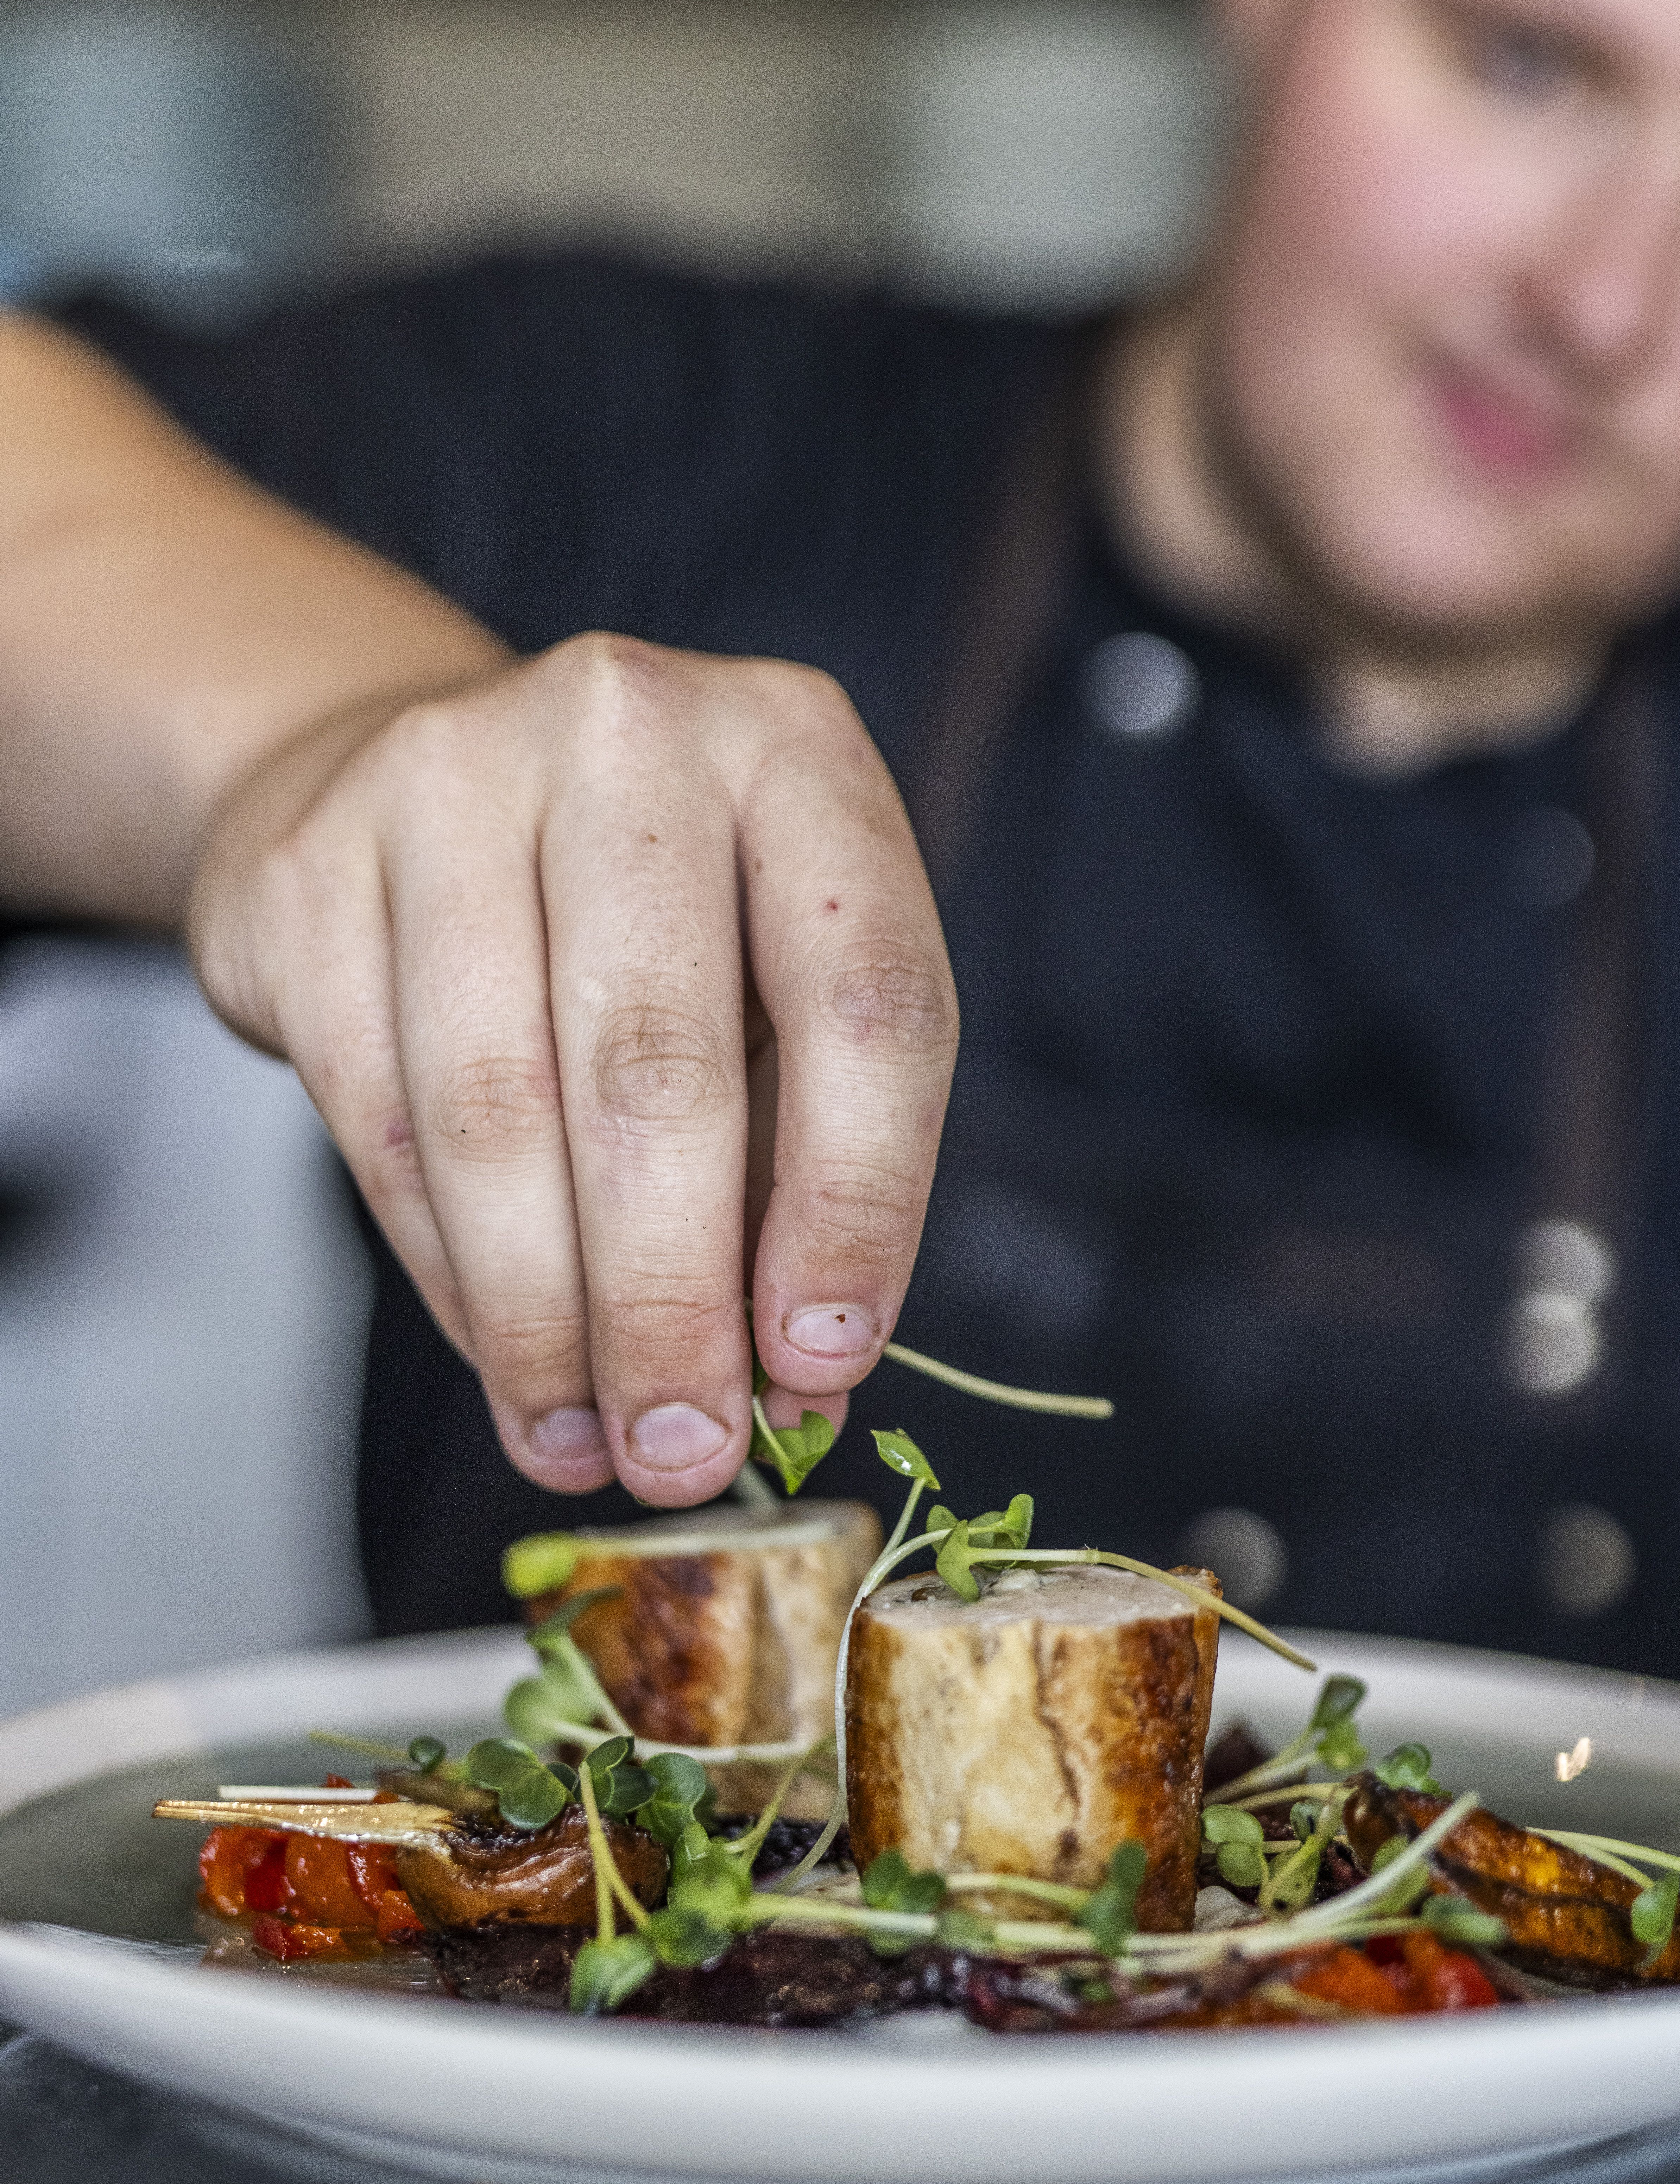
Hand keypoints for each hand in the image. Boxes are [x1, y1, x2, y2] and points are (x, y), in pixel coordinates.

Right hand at [188, 633, 957, 1508]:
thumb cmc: (639, 914)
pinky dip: (448, 1272)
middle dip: (673, 1301)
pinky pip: (377, 1118)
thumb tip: (796, 1382)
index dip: (856, 1202)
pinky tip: (505, 1358)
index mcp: (796, 750)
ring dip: (547, 1317)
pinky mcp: (308, 866)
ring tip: (585, 1442)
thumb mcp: (770, 993)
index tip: (825, 1358)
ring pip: (497, 1112)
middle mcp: (627, 730)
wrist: (406, 777)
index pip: (866, 1002)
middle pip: (659, 1068)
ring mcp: (447, 778)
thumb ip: (797, 1167)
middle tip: (685, 1453)